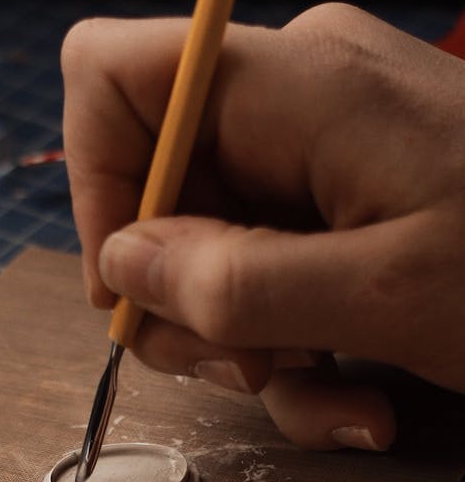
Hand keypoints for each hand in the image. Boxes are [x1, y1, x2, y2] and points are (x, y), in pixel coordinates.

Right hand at [61, 5, 464, 449]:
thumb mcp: (385, 296)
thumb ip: (237, 281)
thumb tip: (124, 266)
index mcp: (295, 84)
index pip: (115, 80)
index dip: (95, 185)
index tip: (128, 288)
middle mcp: (294, 103)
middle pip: (156, 188)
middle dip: (182, 297)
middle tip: (239, 367)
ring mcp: (320, 155)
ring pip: (211, 249)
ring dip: (246, 344)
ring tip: (323, 394)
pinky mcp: (344, 204)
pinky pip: (271, 273)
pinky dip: (295, 348)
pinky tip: (356, 400)